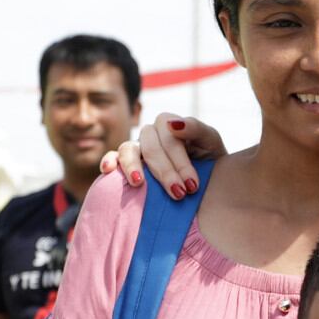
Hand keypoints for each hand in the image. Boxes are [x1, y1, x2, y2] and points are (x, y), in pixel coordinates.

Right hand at [100, 112, 224, 198]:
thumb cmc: (210, 161)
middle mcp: (150, 134)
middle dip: (165, 171)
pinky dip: (109, 161)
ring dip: (133, 166)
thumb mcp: (211, 144)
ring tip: (138, 183)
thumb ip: (197, 130)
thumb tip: (174, 125)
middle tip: (179, 194)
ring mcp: (136, 148)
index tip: (192, 186)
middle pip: (150, 147)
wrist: (208, 183)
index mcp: (169, 124)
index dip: (180, 161)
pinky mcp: (125, 163)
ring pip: (128, 149)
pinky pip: (113, 157)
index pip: (169, 137)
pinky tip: (108, 170)